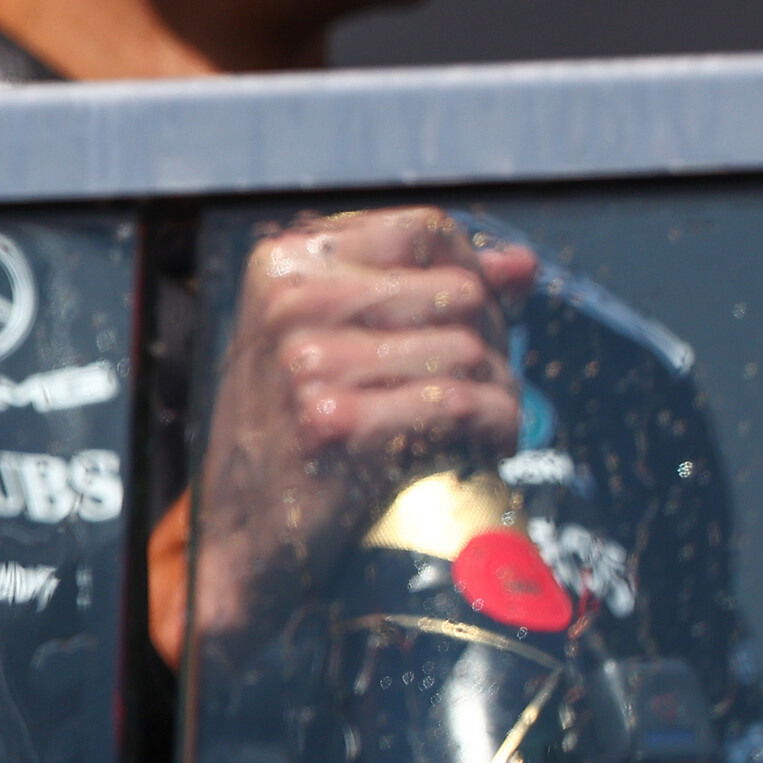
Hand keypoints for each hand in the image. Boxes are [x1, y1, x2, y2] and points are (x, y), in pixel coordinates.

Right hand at [171, 208, 537, 659]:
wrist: (241, 532)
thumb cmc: (294, 430)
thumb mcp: (334, 339)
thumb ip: (424, 289)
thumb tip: (521, 264)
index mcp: (286, 263)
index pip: (422, 229)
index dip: (472, 271)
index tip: (479, 316)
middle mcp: (291, 301)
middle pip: (456, 290)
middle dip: (493, 338)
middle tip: (484, 382)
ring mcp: (308, 362)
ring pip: (469, 350)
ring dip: (498, 391)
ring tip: (482, 420)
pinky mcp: (336, 424)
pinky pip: (462, 405)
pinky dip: (494, 429)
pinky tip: (483, 446)